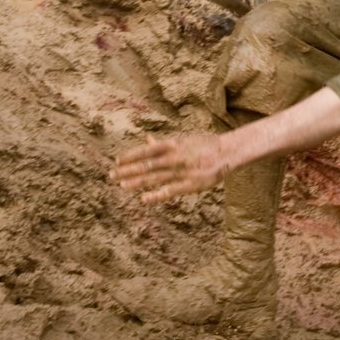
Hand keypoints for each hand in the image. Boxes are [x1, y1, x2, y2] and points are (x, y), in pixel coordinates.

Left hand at [114, 133, 232, 202]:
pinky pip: (170, 191)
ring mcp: (182, 171)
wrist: (228, 152)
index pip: (147, 150)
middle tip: (111, 175)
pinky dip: (156, 195)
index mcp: (173, 144)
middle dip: (128, 170)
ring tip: (122, 186)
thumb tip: (147, 140)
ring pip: (155, 177)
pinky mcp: (191, 184)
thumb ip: (164, 144)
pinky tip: (144, 199)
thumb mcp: (184, 140)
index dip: (131, 156)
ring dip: (137, 182)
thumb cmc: (204, 144)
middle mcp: (175, 157)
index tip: (117, 161)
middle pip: (147, 164)